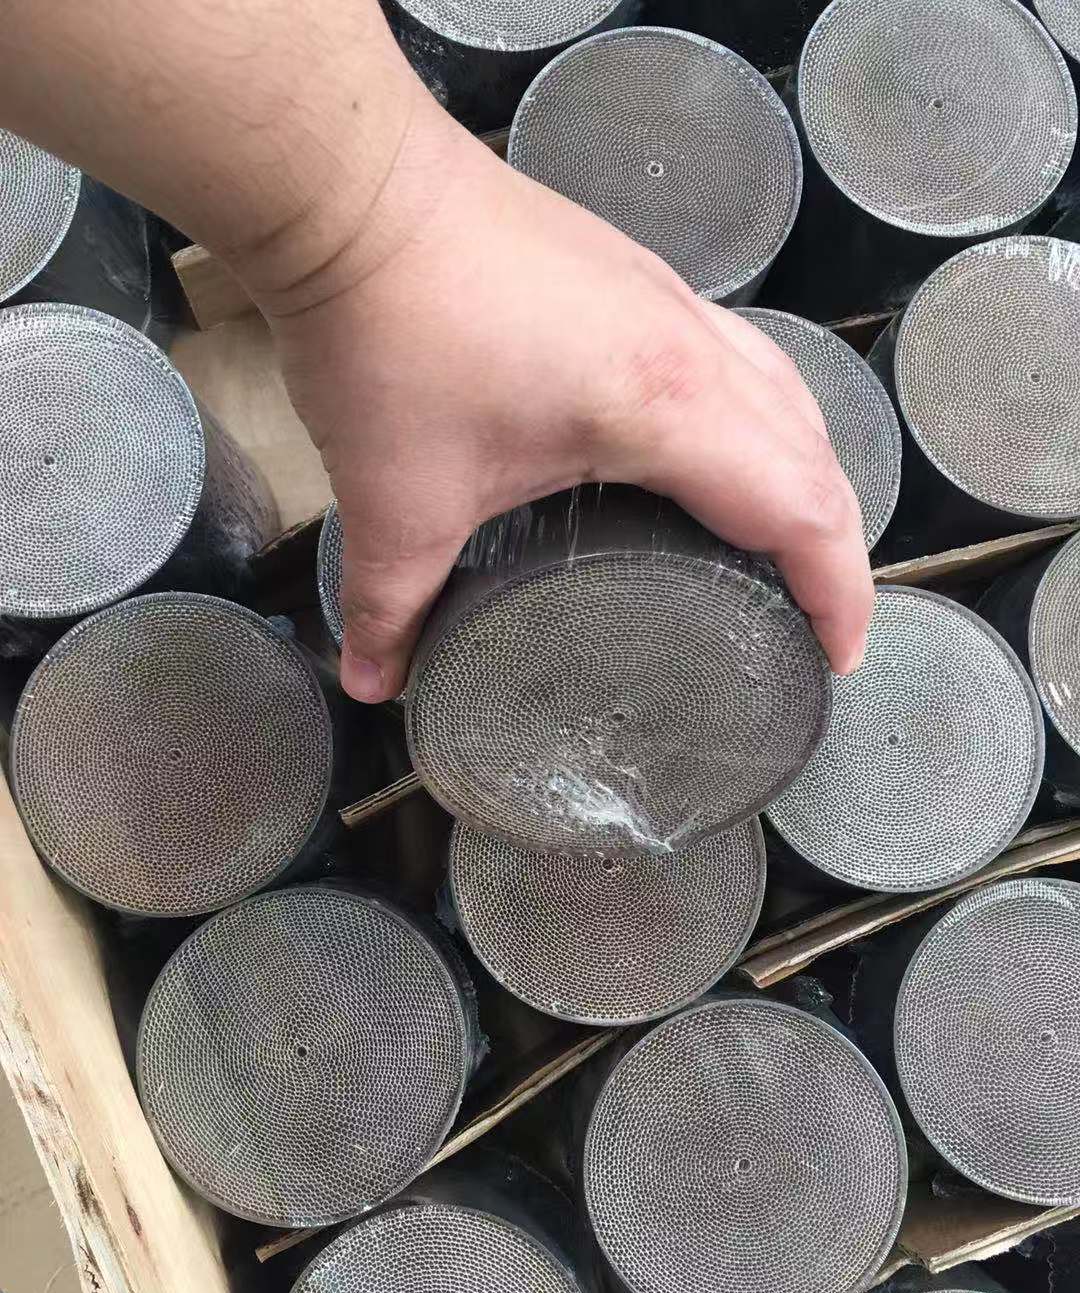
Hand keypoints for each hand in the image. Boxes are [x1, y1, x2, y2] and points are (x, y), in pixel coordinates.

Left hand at [253, 104, 872, 702]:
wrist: (351, 187)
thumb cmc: (388, 333)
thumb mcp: (397, 500)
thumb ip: (392, 605)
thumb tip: (374, 682)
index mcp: (668, 404)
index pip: (801, 507)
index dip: (836, 592)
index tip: (837, 658)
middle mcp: (691, 343)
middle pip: (814, 448)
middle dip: (835, 541)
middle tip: (814, 618)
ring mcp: (663, 296)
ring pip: (781, 389)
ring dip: (800, 470)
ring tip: (778, 544)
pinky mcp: (627, 276)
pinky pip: (731, 354)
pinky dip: (751, 417)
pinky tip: (706, 453)